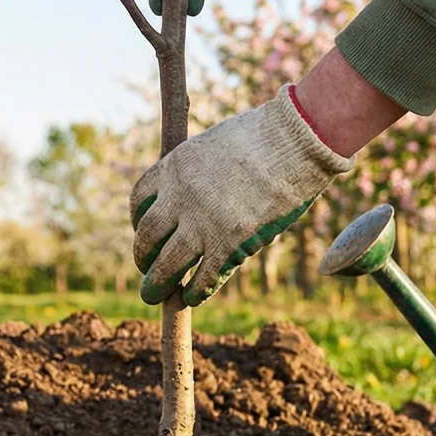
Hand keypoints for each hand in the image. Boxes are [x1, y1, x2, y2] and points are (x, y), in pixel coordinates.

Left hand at [130, 86, 353, 305]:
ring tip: (153, 295)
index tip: (144, 229)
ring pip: (166, 265)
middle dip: (142, 256)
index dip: (138, 220)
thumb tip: (199, 195)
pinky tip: (192, 297)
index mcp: (174, 166)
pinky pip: (203, 279)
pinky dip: (195, 292)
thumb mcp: (215, 144)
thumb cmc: (265, 137)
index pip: (140, 199)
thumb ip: (200, 171)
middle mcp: (181, 197)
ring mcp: (203, 223)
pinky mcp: (229, 245)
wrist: (296, 141)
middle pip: (147, 236)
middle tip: (146, 268)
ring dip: (156, 284)